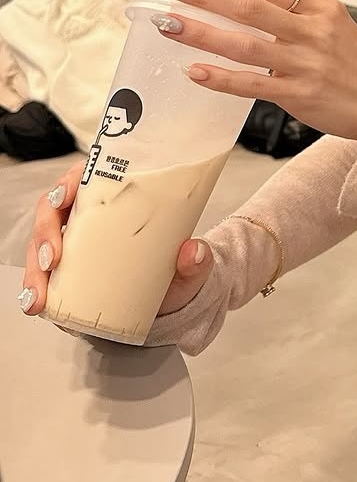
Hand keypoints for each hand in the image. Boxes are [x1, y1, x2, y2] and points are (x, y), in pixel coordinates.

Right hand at [19, 161, 214, 320]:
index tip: (66, 196)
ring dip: (34, 265)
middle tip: (54, 256)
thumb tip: (193, 252)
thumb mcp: (191, 265)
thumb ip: (197, 259)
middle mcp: (89, 218)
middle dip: (45, 231)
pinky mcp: (66, 272)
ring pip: (41, 244)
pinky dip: (35, 288)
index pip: (85, 178)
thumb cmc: (175, 270)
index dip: (69, 182)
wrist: (170, 302)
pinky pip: (42, 274)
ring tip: (40, 292)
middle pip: (53, 210)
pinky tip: (35, 303)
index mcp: (116, 200)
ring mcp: (74, 244)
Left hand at [147, 0, 356, 143]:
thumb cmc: (352, 66)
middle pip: (248, 6)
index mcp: (321, 7)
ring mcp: (306, 63)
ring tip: (167, 24)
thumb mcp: (333, 26)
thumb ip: (293, 13)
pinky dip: (221, 78)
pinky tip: (194, 70)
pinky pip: (252, 84)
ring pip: (244, 44)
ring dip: (201, 32)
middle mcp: (313, 31)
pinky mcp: (300, 95)